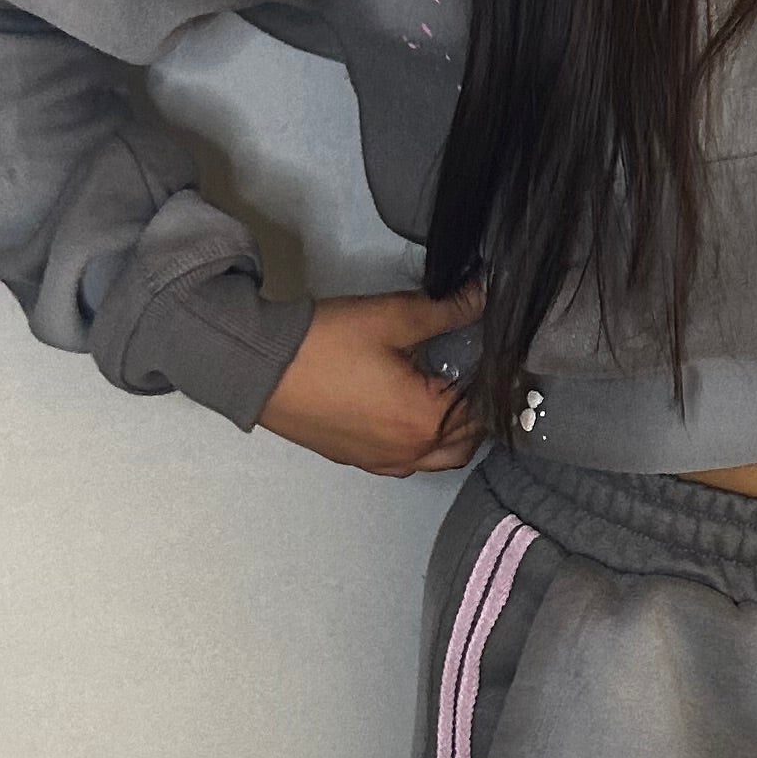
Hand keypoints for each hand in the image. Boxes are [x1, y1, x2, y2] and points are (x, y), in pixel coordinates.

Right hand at [258, 286, 487, 475]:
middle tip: (479, 372)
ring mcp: (380, 462)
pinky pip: (406, 462)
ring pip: (440, 458)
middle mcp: (409, 453)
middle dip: (480, 409)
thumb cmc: (324, 344)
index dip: (498, 380)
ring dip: (455, 433)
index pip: (485, 408)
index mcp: (426, 422)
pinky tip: (414, 414)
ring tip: (452, 395)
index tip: (500, 356)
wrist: (256, 367)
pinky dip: (422, 444)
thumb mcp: (392, 318)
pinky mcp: (355, 459)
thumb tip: (483, 295)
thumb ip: (446, 310)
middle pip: (469, 440)